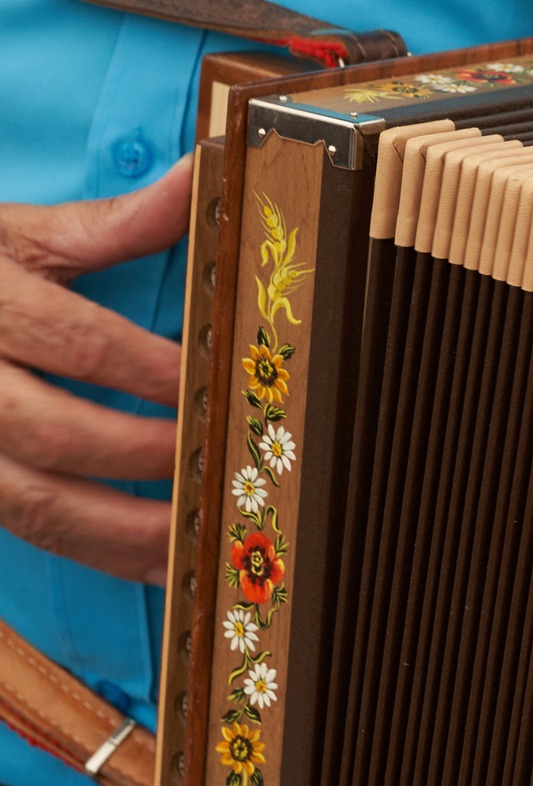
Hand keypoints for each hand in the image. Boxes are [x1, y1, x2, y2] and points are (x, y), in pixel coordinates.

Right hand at [0, 157, 192, 581]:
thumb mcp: (18, 235)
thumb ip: (110, 224)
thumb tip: (199, 179)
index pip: (72, 339)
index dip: (148, 369)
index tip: (213, 386)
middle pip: (50, 431)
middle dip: (142, 454)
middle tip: (219, 463)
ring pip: (33, 503)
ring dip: (125, 530)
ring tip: (204, 540)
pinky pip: (29, 532)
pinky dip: (100, 554)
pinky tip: (164, 566)